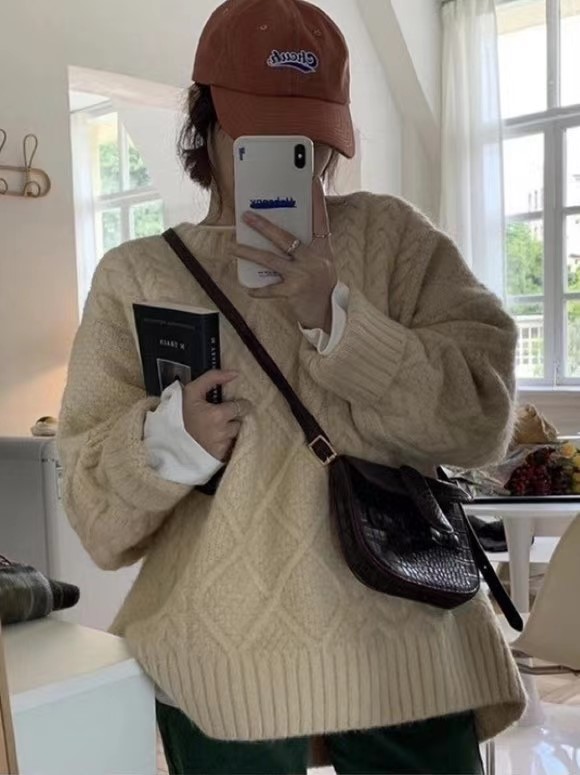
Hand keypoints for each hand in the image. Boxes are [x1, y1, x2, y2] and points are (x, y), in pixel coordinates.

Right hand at [182, 370, 250, 461]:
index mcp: (217, 415)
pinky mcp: (220, 457)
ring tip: (215, 429)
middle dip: (233, 419)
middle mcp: (223, 432)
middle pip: (240, 422)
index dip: (238, 405)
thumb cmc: (181, 414)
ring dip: (229, 432)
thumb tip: (235, 373)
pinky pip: (231, 447)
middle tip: (221, 417)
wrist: (168, 440)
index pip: (242, 407)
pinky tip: (214, 440)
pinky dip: (225, 443)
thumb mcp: (192, 391)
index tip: (231, 405)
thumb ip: (213, 378)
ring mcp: (222, 447)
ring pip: (236, 435)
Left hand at [233, 178, 336, 331]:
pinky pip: (271, 289)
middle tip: (246, 216)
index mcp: (322, 249)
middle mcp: (315, 259)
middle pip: (287, 237)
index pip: (320, 220)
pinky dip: (258, 290)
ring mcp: (304, 274)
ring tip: (233, 247)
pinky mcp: (295, 291)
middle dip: (264, 226)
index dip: (316, 200)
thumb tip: (281, 233)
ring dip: (250, 253)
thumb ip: (307, 248)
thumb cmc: (321, 286)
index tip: (311, 180)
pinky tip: (247, 288)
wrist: (328, 314)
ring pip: (272, 259)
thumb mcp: (321, 263)